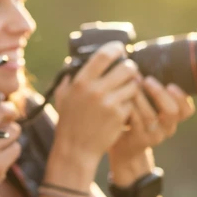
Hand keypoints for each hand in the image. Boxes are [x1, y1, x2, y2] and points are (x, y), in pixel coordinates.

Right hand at [0, 101, 22, 196]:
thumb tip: (7, 104)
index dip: (2, 105)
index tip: (6, 107)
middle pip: (5, 113)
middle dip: (11, 115)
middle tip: (10, 123)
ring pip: (14, 132)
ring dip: (12, 140)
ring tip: (1, 149)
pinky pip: (16, 149)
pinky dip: (13, 153)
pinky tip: (2, 161)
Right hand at [51, 42, 140, 161]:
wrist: (76, 148)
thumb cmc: (68, 121)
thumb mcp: (63, 97)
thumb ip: (69, 78)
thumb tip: (72, 61)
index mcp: (80, 82)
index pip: (103, 56)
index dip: (115, 48)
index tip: (119, 48)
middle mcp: (96, 90)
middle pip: (127, 68)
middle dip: (130, 68)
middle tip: (128, 72)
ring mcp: (110, 103)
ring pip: (134, 85)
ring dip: (132, 86)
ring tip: (126, 90)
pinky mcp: (120, 115)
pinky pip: (132, 101)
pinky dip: (130, 102)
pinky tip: (122, 107)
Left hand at [109, 76, 195, 164]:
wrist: (123, 147)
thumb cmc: (134, 118)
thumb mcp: (147, 105)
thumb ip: (150, 89)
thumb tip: (145, 57)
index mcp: (172, 118)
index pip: (187, 110)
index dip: (182, 98)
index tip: (171, 84)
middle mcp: (167, 128)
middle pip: (172, 111)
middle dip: (159, 94)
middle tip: (147, 80)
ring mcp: (154, 136)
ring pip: (150, 115)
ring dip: (140, 97)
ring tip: (131, 84)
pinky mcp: (139, 140)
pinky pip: (135, 122)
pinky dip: (130, 108)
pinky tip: (122, 98)